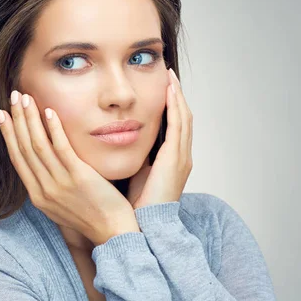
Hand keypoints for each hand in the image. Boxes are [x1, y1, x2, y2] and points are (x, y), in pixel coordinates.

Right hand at [0, 90, 138, 245]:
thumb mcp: (61, 205)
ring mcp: (60, 184)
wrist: (113, 232)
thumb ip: (50, 184)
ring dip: (30, 119)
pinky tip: (50, 111)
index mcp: (38, 196)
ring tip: (27, 98)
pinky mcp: (78, 178)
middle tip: (13, 97)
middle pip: (24, 148)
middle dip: (16, 120)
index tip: (2, 115)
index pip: (17, 159)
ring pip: (38, 146)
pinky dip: (53, 129)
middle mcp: (44, 190)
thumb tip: (42, 165)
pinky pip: (62, 149)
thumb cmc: (92, 217)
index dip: (8, 135)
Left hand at [128, 68, 192, 208]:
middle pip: (183, 117)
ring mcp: (181, 157)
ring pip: (184, 118)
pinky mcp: (175, 159)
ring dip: (177, 96)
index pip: (175, 126)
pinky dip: (175, 107)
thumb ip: (134, 157)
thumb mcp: (136, 174)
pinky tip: (169, 92)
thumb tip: (116, 142)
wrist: (145, 226)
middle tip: (169, 75)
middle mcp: (181, 156)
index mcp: (173, 160)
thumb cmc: (137, 205)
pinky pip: (178, 126)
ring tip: (170, 77)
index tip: (162, 87)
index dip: (171, 105)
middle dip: (177, 95)